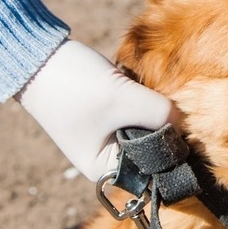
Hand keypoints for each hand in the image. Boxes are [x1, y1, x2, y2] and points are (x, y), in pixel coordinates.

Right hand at [16, 39, 176, 180]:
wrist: (38, 55)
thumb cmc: (74, 84)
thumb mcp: (123, 99)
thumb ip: (160, 114)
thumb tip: (187, 123)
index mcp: (107, 169)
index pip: (154, 172)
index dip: (174, 154)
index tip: (189, 133)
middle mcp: (108, 159)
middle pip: (154, 150)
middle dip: (165, 129)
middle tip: (176, 107)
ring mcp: (109, 136)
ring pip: (149, 129)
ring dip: (155, 113)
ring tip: (154, 94)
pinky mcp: (111, 115)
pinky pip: (139, 114)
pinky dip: (145, 102)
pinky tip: (141, 86)